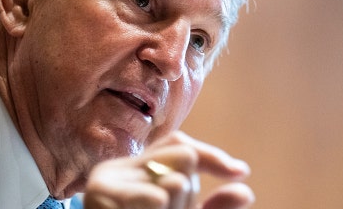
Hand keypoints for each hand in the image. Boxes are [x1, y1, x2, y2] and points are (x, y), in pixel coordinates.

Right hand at [83, 131, 253, 208]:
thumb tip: (245, 190)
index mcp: (135, 171)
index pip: (178, 145)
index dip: (211, 155)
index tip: (240, 172)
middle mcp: (118, 168)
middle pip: (183, 157)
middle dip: (189, 192)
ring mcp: (105, 180)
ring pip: (175, 181)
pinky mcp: (98, 194)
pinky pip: (154, 197)